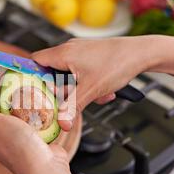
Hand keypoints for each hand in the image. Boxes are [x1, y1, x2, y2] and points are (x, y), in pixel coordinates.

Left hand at [0, 92, 69, 173]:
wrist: (44, 168)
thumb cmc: (17, 145)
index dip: (0, 94)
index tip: (10, 81)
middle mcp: (6, 140)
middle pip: (12, 112)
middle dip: (20, 99)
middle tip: (29, 87)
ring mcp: (25, 142)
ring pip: (29, 117)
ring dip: (35, 107)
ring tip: (41, 96)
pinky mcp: (41, 143)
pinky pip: (43, 124)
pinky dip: (47, 117)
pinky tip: (51, 109)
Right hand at [32, 36, 152, 130]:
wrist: (142, 53)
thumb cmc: (117, 64)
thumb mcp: (91, 90)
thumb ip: (72, 107)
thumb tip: (62, 124)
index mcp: (63, 53)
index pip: (35, 61)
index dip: (31, 77)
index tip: (33, 92)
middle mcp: (69, 49)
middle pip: (52, 73)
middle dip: (63, 90)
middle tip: (71, 99)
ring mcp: (81, 52)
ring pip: (69, 76)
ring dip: (79, 90)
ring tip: (95, 95)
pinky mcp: (91, 56)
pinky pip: (82, 74)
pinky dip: (89, 85)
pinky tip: (103, 92)